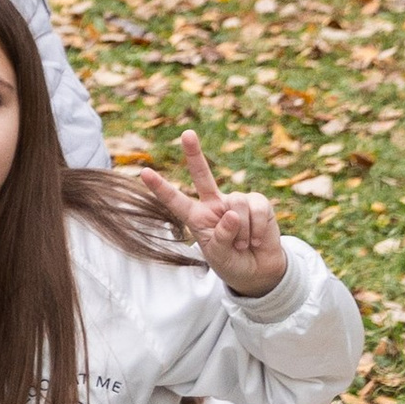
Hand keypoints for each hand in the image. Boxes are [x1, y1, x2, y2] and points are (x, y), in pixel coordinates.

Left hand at [133, 131, 289, 296]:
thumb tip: (232, 213)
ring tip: (243, 245)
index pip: (176, 201)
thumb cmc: (232, 261)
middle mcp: (214, 204)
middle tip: (187, 134)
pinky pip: (256, 209)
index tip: (144, 172)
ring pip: (236, 205)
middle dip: (194, 154)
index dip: (161, 188)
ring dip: (242, 232)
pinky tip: (257, 240)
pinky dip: (257, 229)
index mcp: (196, 217)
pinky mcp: (258, 202)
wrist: (260, 270)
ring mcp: (236, 201)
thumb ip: (221, 236)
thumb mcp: (219, 256)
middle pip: (201, 175)